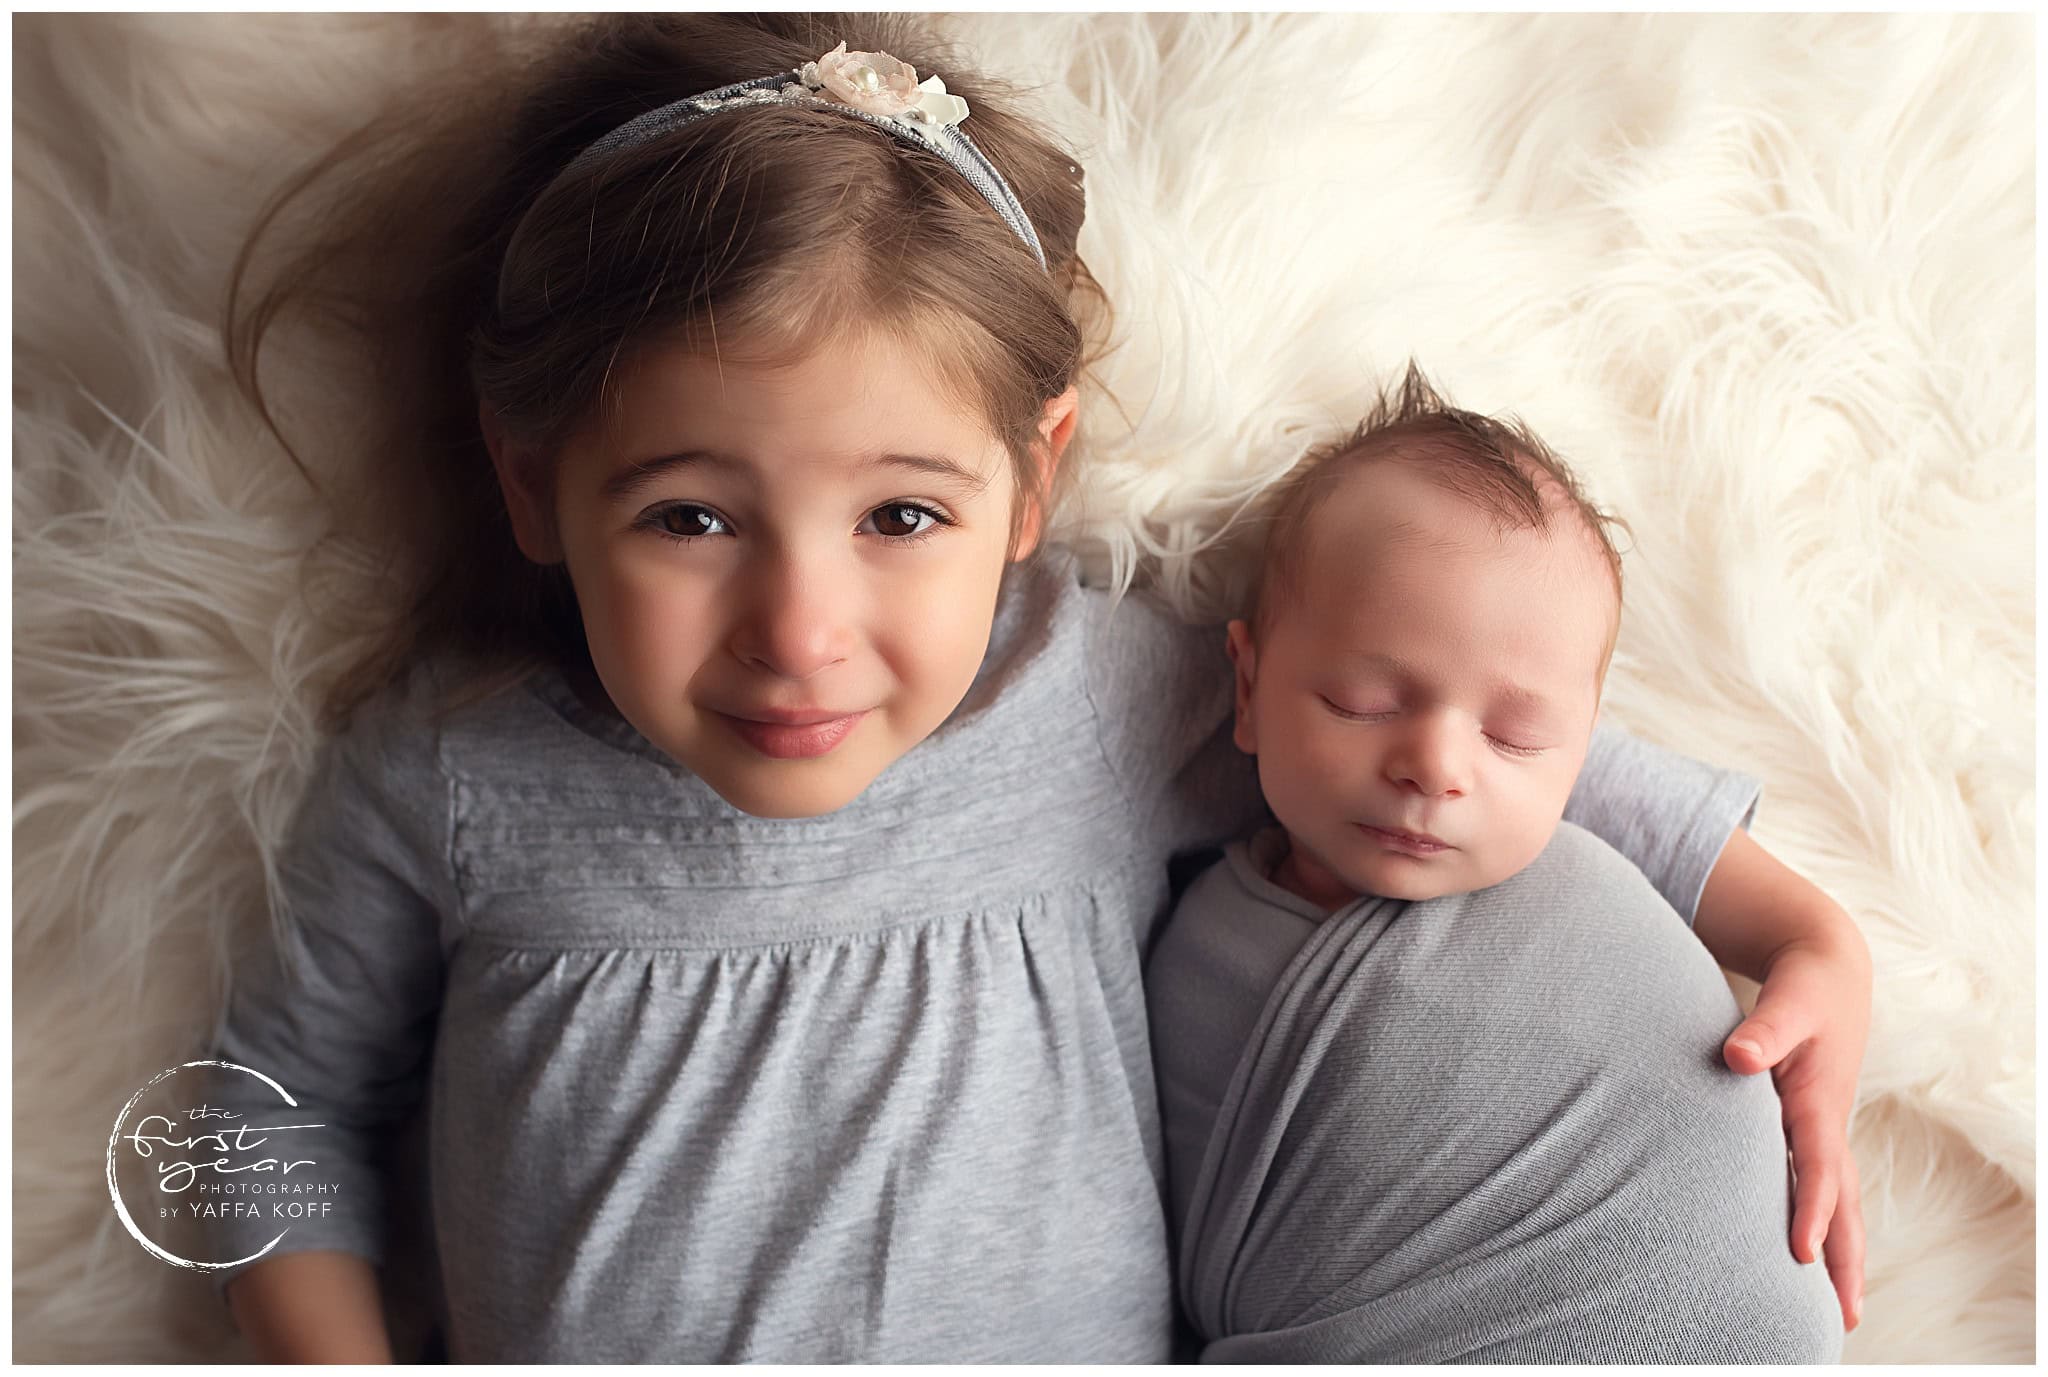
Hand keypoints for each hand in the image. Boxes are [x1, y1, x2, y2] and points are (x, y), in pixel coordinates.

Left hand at [1722, 935, 1870, 1332]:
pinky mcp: (1811, 1125)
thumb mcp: (1786, 999)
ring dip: (1841, 1250)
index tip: (1803, 1253)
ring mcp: (1823, 1127)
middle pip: (1842, 1201)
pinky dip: (1823, 1220)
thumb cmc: (1803, 987)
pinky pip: (1821, 1184)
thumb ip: (1762, 1029)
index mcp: (1819, 1100)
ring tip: (1841, 1308)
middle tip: (1845, 1317)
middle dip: (1844, 1257)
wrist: (1827, 969)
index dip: (1811, 1208)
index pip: (1819, 1166)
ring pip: (1838, 1200)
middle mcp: (1826, 1123)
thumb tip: (1737, 1058)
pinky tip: (1810, 1253)